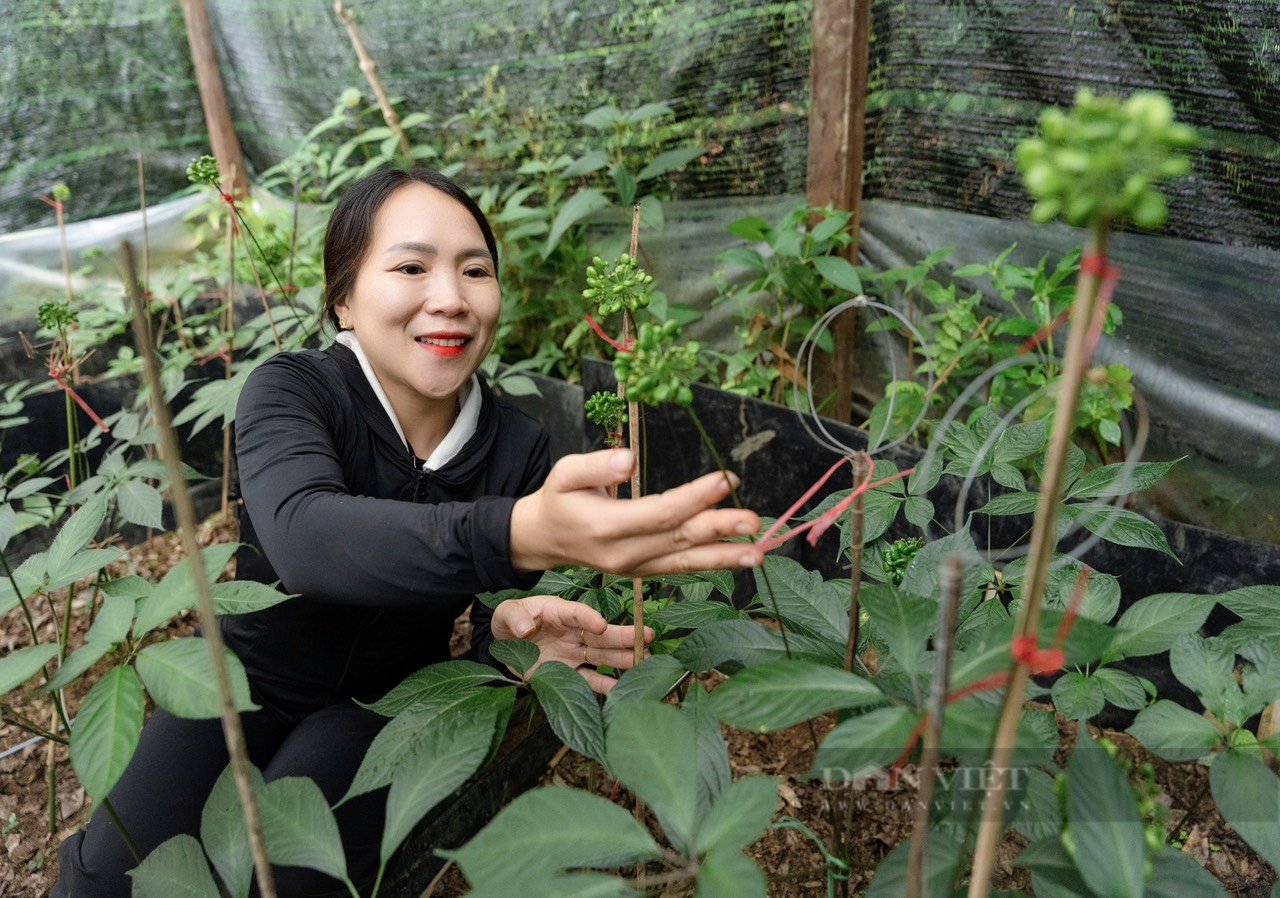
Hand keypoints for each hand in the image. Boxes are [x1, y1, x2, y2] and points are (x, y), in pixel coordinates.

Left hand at [491, 594, 653, 693]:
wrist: (506, 643)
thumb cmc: (510, 621)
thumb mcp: (506, 614)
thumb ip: (514, 617)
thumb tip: (525, 629)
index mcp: (559, 613)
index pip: (576, 614)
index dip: (588, 618)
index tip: (601, 625)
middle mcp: (572, 632)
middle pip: (600, 635)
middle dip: (623, 636)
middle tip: (647, 637)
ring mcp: (573, 653)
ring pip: (602, 656)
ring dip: (622, 659)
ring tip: (645, 661)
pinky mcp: (569, 672)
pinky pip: (589, 680)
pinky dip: (604, 686)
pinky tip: (621, 690)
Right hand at [510, 449, 762, 575]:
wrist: (545, 539)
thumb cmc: (559, 499)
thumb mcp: (564, 473)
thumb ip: (595, 465)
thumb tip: (629, 459)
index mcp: (606, 527)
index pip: (660, 513)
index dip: (696, 497)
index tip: (726, 479)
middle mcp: (625, 554)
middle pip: (680, 540)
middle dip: (721, 530)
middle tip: (755, 521)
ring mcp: (636, 568)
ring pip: (686, 562)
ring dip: (725, 557)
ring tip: (759, 553)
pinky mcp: (645, 571)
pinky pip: (682, 568)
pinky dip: (712, 563)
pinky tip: (739, 557)